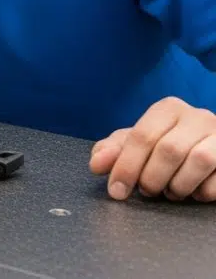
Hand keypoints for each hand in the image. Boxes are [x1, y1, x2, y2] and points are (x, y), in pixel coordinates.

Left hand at [89, 96, 215, 201]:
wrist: (208, 146)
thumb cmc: (166, 143)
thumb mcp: (137, 143)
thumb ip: (114, 151)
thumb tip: (97, 164)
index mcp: (168, 109)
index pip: (142, 136)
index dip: (126, 167)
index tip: (116, 190)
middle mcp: (197, 116)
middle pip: (169, 150)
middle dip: (151, 178)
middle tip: (146, 191)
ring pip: (199, 161)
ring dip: (178, 186)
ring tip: (170, 192)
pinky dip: (202, 192)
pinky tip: (193, 191)